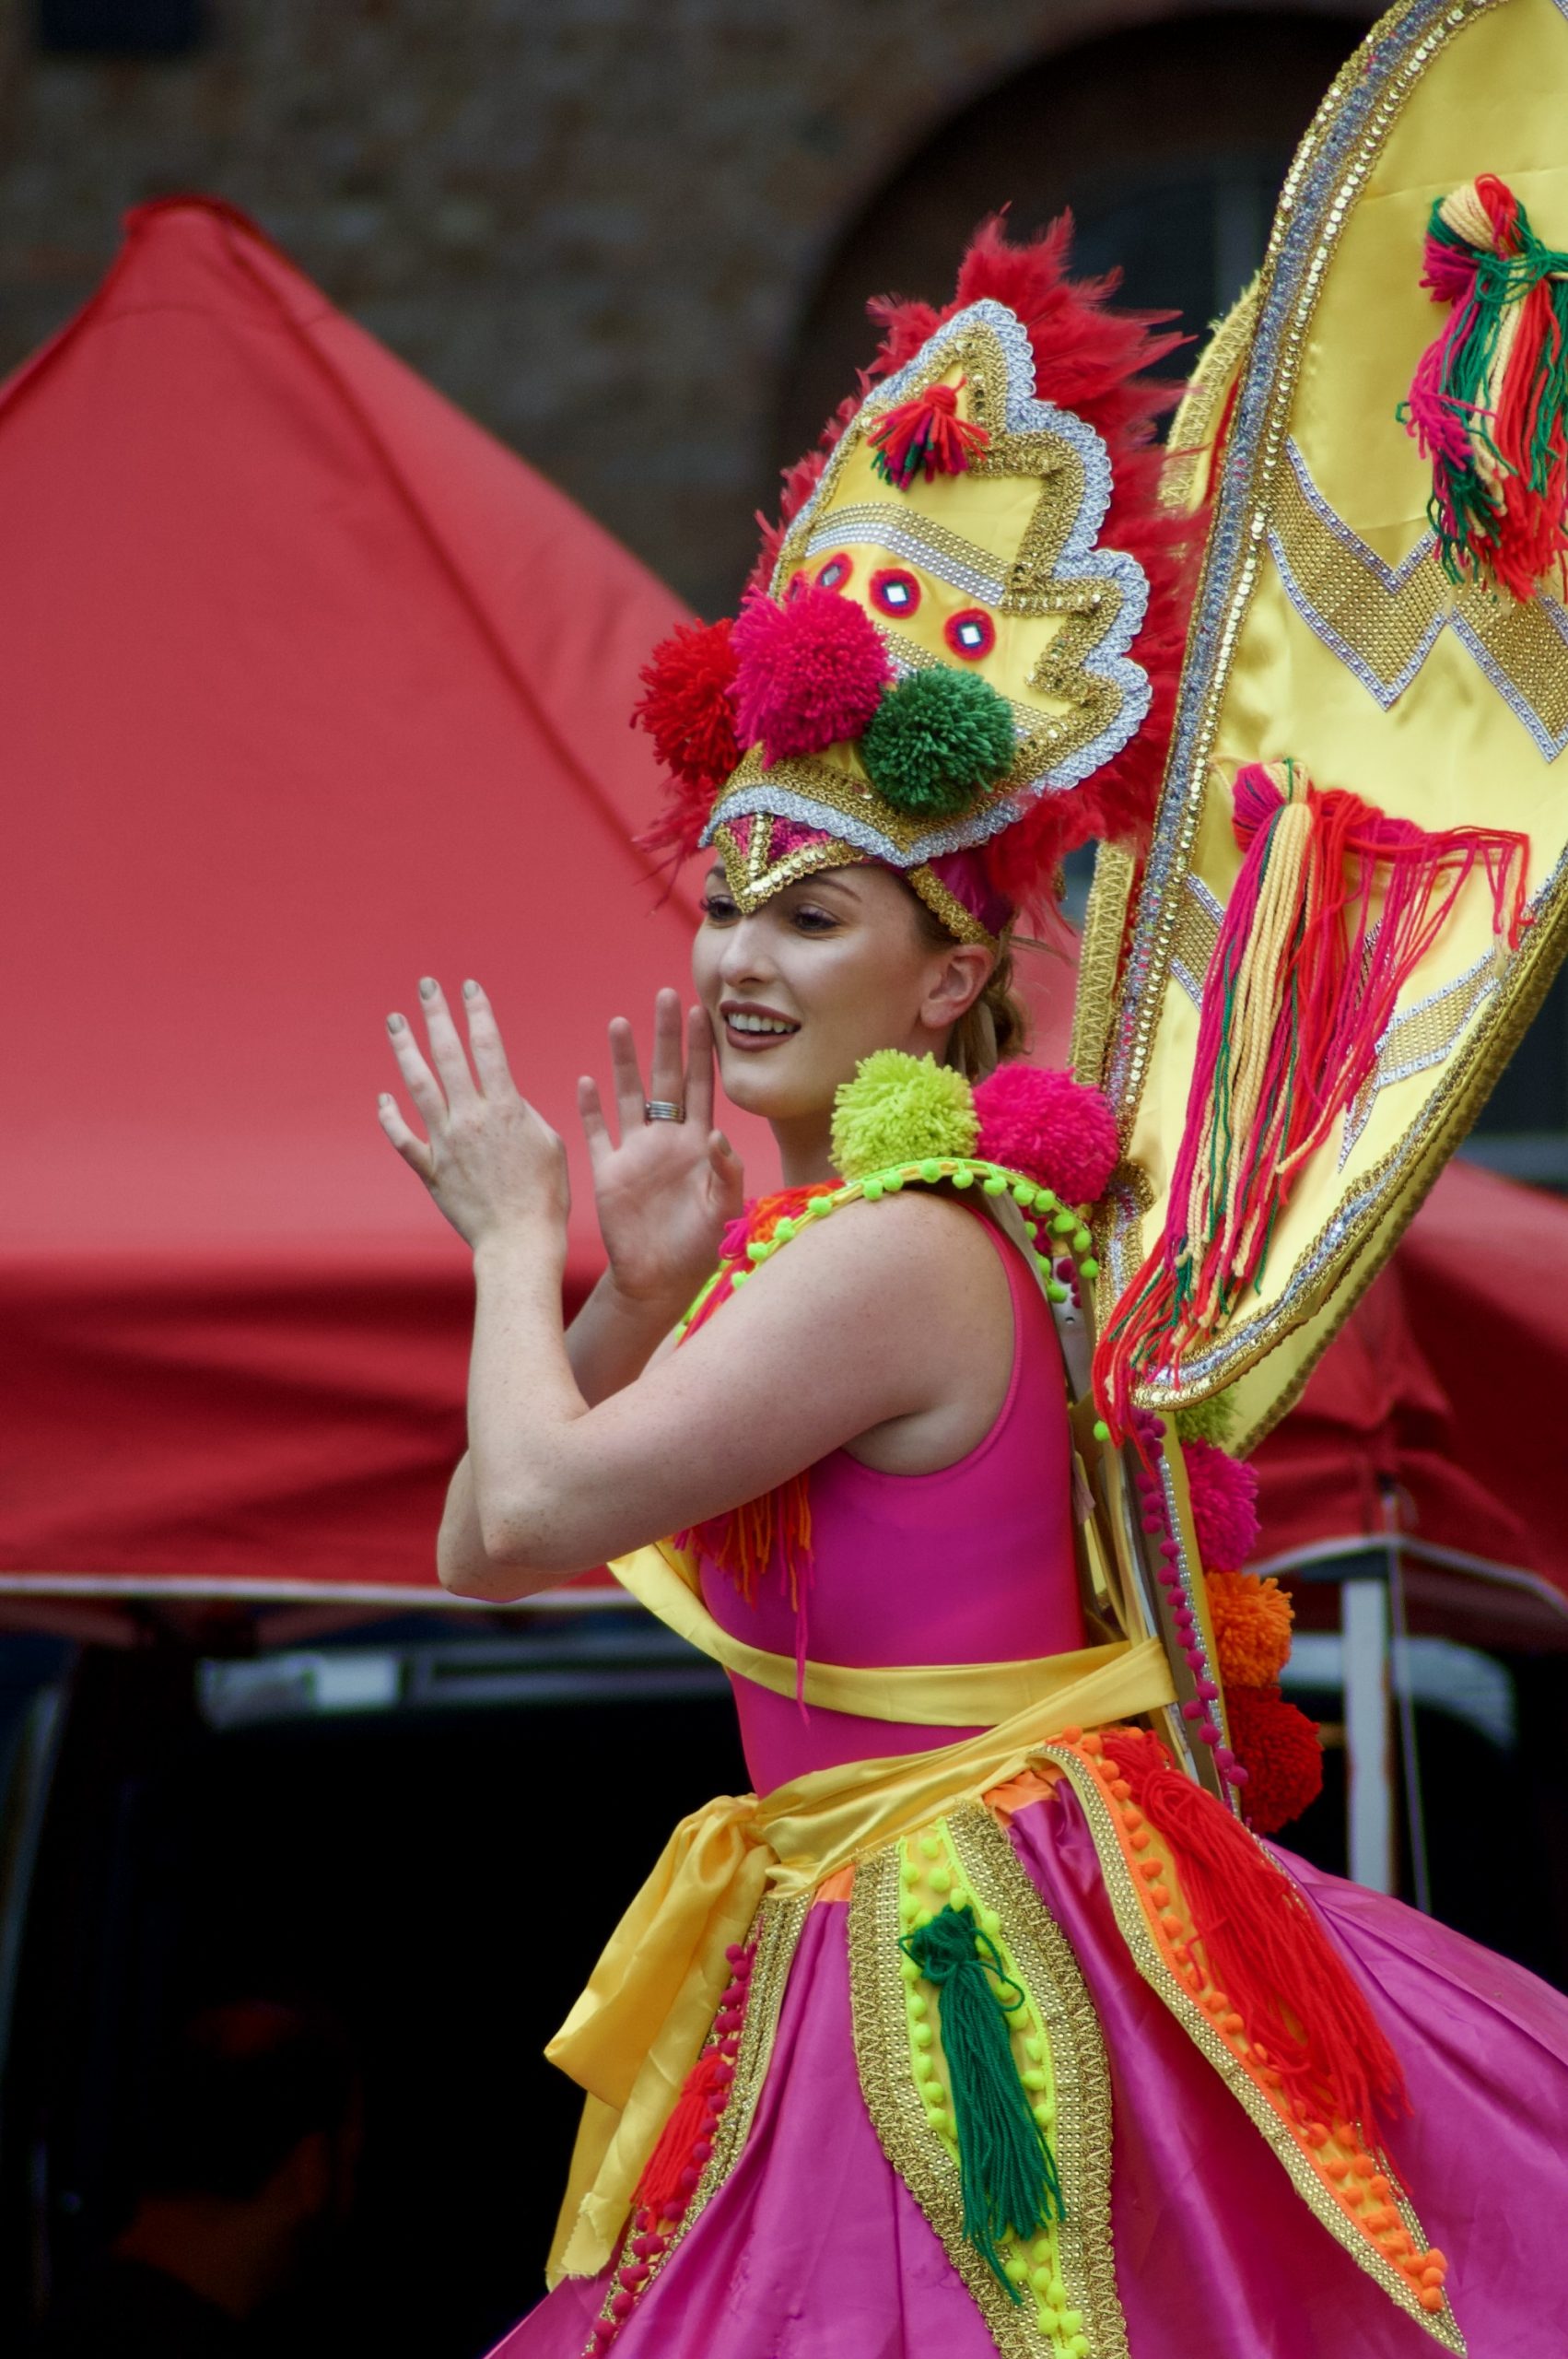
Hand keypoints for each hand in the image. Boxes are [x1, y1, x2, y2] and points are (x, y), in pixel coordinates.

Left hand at [378, 978, 567, 1251]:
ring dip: (404, 1049)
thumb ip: (522, 1113)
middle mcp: (470, 1118)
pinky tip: (382, 1097)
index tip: (468, 986)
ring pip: (417, 1086)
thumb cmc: (546, 1195)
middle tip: (426, 986)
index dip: (477, 1011)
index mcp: (504, 1107)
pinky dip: (390, 1116)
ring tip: (395, 1021)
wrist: (519, 1240)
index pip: (488, 1046)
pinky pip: (402, 1138)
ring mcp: (446, 1142)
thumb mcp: (549, 1143)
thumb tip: (503, 1097)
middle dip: (436, 1015)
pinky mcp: (430, 1169)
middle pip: (448, 1054)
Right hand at [578, 989, 743, 1311]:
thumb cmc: (702, 1247)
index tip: (703, 1011)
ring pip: (629, 1095)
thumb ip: (727, 1174)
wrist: (662, 1280)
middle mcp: (667, 1140)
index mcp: (698, 1144)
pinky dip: (590, 1109)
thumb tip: (720, 1136)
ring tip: (620, 1023)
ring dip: (624, 1061)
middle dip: (665, 1037)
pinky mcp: (609, 1173)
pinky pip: (596, 1134)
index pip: (702, 1085)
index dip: (702, 1050)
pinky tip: (586, 1081)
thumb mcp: (724, 1211)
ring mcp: (635, 1153)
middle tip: (665, 997)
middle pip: (666, 1077)